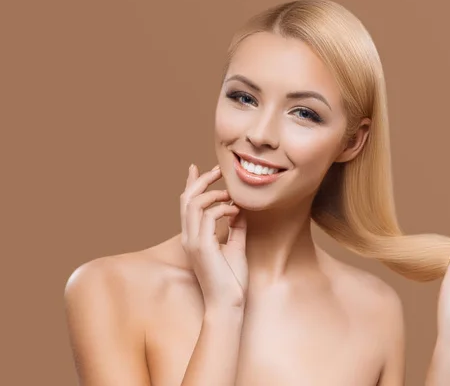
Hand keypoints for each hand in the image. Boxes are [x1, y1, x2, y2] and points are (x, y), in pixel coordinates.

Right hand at [180, 164, 247, 310]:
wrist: (228, 304)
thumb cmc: (231, 280)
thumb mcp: (235, 247)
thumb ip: (236, 228)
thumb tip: (240, 210)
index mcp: (194, 238)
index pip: (188, 205)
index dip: (192, 184)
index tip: (198, 168)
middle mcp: (189, 237)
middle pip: (186, 199)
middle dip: (201, 181)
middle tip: (217, 170)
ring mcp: (193, 242)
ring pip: (194, 204)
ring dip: (214, 194)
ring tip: (231, 195)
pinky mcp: (201, 246)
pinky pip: (207, 216)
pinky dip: (223, 208)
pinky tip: (236, 211)